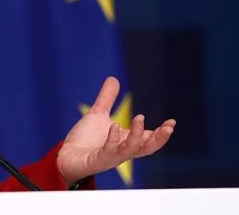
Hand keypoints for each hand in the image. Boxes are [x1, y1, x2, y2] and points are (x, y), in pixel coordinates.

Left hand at [56, 76, 175, 185]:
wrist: (65, 155)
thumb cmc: (84, 140)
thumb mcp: (97, 115)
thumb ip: (107, 99)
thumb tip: (114, 78)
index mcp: (125, 141)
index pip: (148, 139)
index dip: (161, 132)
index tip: (172, 122)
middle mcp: (121, 151)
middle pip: (146, 148)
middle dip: (159, 138)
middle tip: (169, 127)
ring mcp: (111, 157)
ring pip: (130, 150)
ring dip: (137, 135)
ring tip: (140, 118)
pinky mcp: (98, 160)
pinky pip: (109, 151)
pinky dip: (113, 139)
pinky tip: (114, 126)